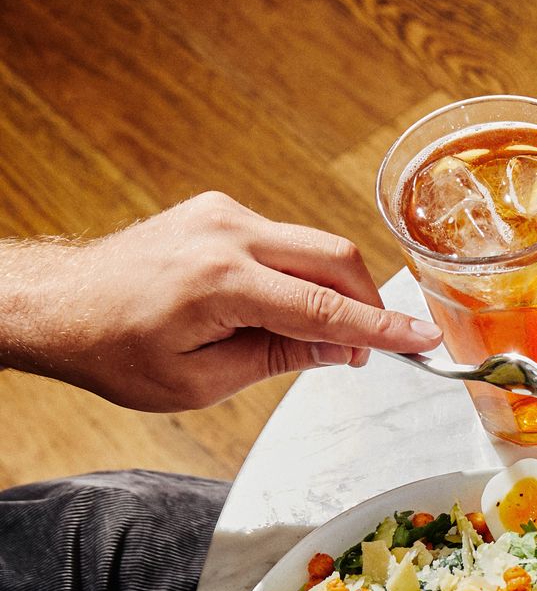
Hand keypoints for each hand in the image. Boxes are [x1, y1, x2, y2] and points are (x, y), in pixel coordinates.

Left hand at [0, 192, 440, 410]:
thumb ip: (279, 357)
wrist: (58, 304)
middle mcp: (226, 235)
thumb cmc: (113, 349)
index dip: (381, 330)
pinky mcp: (219, 210)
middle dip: (365, 305)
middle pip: (336, 259)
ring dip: (331, 292)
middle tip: (364, 350)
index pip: (325, 309)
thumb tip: (342, 349)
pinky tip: (280, 307)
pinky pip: (285, 241)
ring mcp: (223, 214)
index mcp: (221, 283)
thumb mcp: (200, 380)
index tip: (424, 341)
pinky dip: (300, 275)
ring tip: (311, 336)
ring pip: (315, 247)